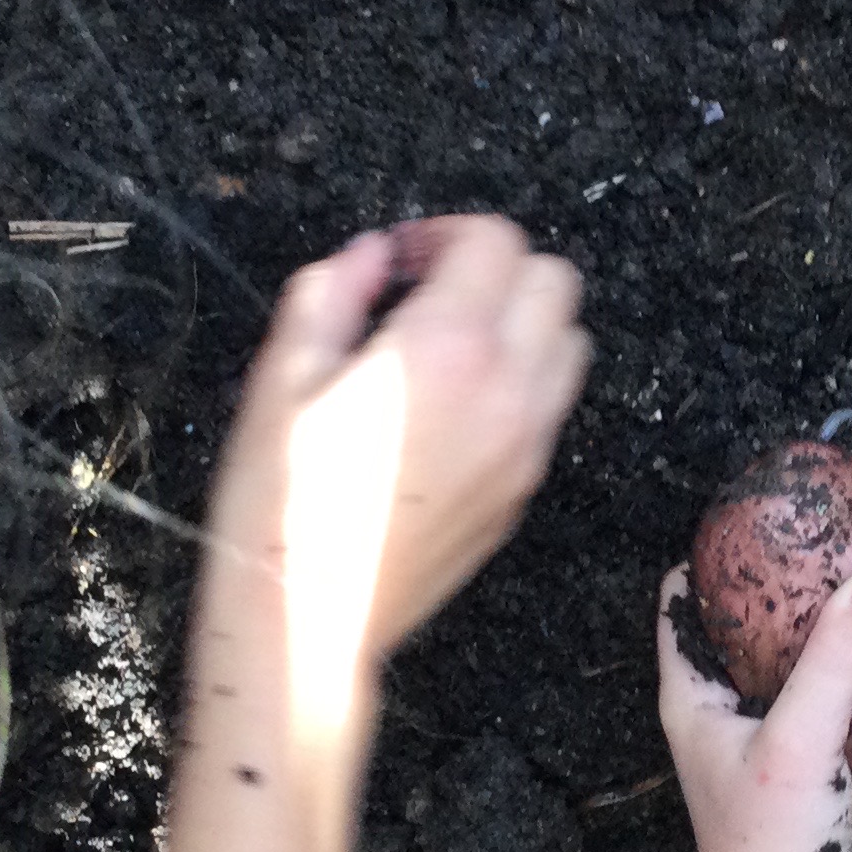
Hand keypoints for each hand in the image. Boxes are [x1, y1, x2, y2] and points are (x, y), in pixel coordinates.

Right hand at [211, 217, 588, 667]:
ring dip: (524, 323)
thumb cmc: (282, 501)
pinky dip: (523, 383)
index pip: (497, 242)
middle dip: (498, 269)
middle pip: (556, 282)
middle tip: (429, 292)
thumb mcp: (281, 378)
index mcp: (447, 346)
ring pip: (570, 345)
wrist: (310, 619)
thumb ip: (330, 292)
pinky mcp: (524, 490)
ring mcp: (526, 445)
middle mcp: (507, 389)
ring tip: (450, 346)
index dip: (445, 232)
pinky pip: (552, 408)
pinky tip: (454, 406)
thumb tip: (370, 254)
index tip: (400, 261)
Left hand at [658, 562, 851, 851]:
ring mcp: (771, 750)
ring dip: (833, 637)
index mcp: (693, 701)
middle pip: (749, 630)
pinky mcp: (819, 779)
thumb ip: (833, 660)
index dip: (713, 551)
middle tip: (839, 542)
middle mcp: (724, 719)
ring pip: (798, 671)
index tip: (762, 513)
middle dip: (789, 587)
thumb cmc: (771, 850)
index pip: (682, 602)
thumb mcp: (800, 738)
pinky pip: (840, 713)